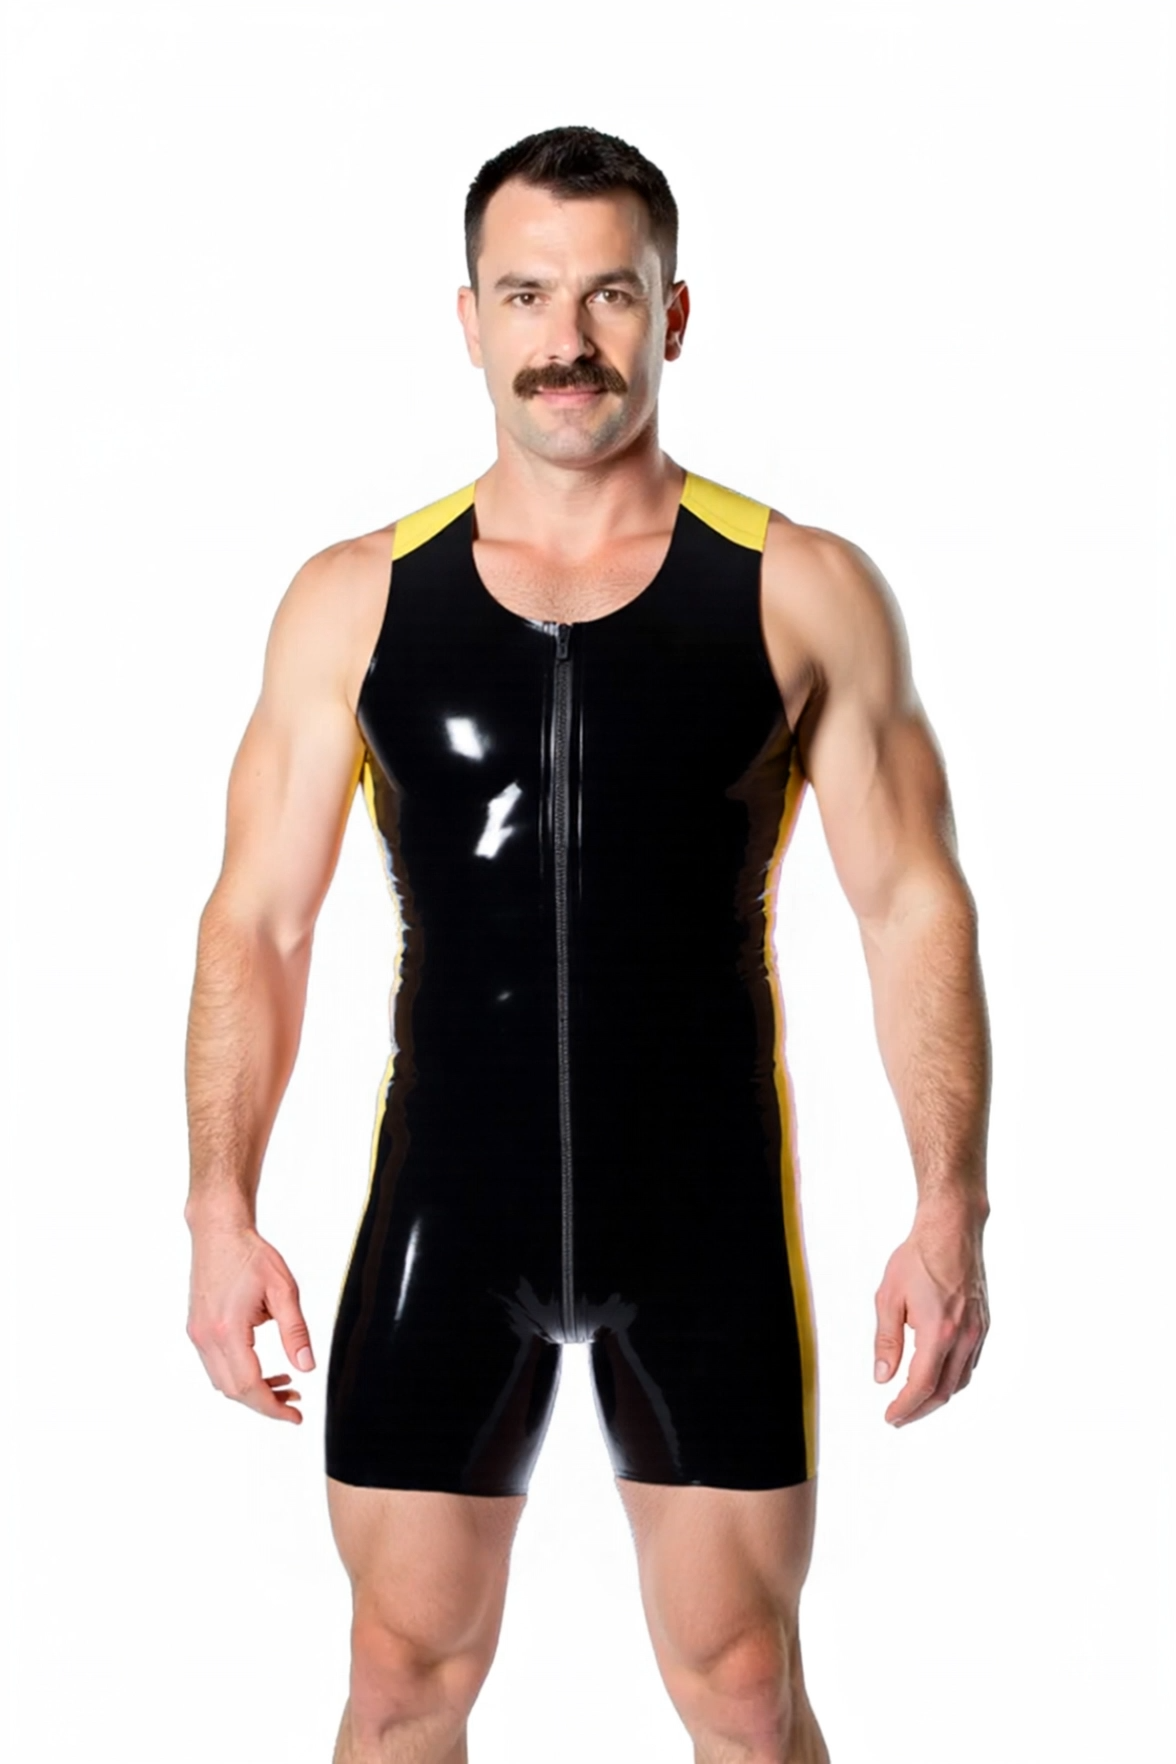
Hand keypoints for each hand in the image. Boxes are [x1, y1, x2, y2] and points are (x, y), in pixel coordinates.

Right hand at [186, 1220, 315, 1423]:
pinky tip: (262, 1367)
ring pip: (222, 1382)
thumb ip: (295, 1331)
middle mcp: (206, 1337)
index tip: (295, 1415)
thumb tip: (306, 1366)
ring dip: (251, 1390)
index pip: (249, 1385)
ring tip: (285, 1384)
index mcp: (227, 1329)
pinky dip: (238, 1375)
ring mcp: (197, 1334)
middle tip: (295, 1401)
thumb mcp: (284, 1289)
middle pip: (233, 1391)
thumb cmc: (251, 1255)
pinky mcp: (196, 1330)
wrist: (218, 1232)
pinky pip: (216, 1366)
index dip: (273, 1407)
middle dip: (265, 1403)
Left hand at [873, 1202, 988, 1427]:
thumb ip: (886, 1340)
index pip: (922, 1385)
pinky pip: (970, 1363)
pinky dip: (952, 1378)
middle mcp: (964, 1336)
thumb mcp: (888, 1297)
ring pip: (960, 1380)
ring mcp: (978, 1331)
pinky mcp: (984, 1324)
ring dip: (937, 1397)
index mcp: (939, 1331)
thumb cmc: (917, 1257)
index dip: (905, 1407)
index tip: (890, 1417)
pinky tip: (936, 1375)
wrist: (952, 1229)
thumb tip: (882, 1377)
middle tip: (898, 1417)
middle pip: (944, 1391)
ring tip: (914, 1401)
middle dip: (920, 1409)